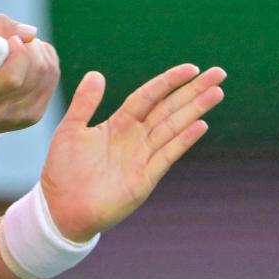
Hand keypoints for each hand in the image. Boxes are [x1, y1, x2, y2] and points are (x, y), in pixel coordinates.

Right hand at [0, 14, 58, 133]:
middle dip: (31, 46)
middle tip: (16, 40)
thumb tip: (31, 32)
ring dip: (40, 51)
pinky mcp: (35, 115)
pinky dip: (47, 60)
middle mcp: (0, 112)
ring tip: (22, 48)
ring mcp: (20, 117)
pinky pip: (53, 78)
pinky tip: (31, 58)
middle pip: (37, 71)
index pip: (12, 78)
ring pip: (49, 72)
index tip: (12, 40)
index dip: (19, 54)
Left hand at [40, 64, 226, 242]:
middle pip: (169, 108)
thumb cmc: (63, 171)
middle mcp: (135, 138)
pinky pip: (167, 155)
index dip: (168, 82)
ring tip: (216, 93)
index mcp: (119, 124)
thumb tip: (96, 73)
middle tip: (219, 73)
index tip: (191, 68)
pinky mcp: (144, 179)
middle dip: (193, 91)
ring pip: (173, 127)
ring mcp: (142, 158)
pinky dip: (183, 140)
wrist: (60, 210)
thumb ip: (84, 103)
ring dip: (195, 110)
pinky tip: (200, 125)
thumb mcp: (71, 130)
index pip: (149, 96)